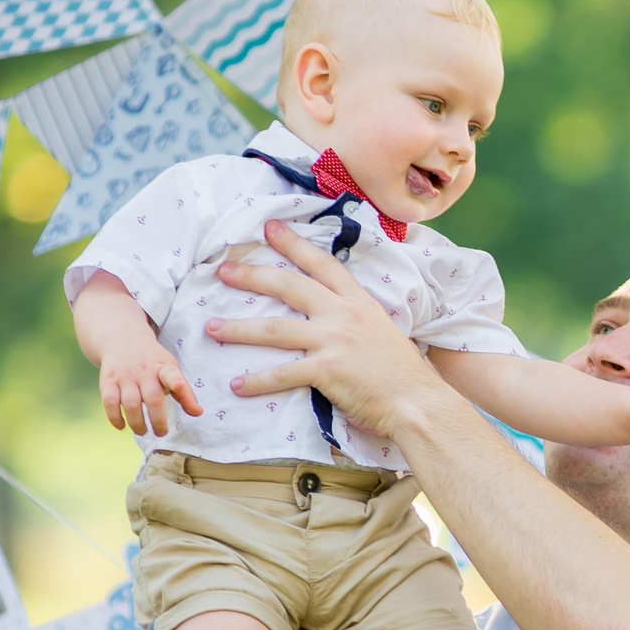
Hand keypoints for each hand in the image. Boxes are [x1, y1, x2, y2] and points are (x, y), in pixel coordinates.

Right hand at [101, 339, 202, 436]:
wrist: (124, 339)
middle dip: (158, 420)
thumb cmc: (153, 362)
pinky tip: (122, 426)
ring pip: (130, 404)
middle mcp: (144, 371)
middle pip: (152, 398)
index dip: (176, 382)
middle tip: (161, 432)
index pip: (171, 374)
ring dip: (137, 423)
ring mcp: (125, 376)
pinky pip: (109, 403)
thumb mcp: (171, 370)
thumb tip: (198, 413)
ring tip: (142, 431)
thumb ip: (184, 393)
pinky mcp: (108, 381)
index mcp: (163, 367)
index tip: (178, 386)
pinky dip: (115, 418)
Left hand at [206, 221, 448, 440]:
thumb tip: (332, 316)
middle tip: (223, 271)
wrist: (417, 401)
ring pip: (275, 329)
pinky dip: (257, 381)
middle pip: (289, 286)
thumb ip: (355, 319)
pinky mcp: (327, 370)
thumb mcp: (381, 331)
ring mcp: (334, 340)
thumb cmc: (401, 372)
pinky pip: (283, 373)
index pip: (321, 263)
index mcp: (358, 301)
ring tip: (212, 328)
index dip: (293, 244)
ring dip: (239, 329)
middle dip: (252, 276)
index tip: (269, 229)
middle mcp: (344, 314)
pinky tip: (237, 386)